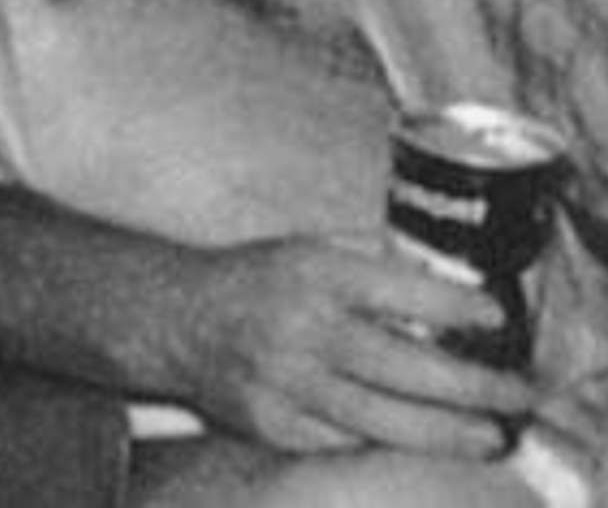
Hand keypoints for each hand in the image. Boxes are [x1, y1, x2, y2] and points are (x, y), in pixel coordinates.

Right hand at [164, 234, 537, 456]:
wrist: (177, 318)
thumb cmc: (254, 279)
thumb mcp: (307, 250)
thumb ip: (368, 266)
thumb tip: (442, 290)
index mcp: (311, 272)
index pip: (397, 290)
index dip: (452, 308)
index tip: (493, 317)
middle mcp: (300, 327)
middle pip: (403, 367)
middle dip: (470, 386)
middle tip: (514, 394)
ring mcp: (286, 382)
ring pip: (382, 420)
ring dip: (444, 431)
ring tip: (488, 436)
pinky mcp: (274, 425)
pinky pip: (344, 441)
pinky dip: (384, 441)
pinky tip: (418, 438)